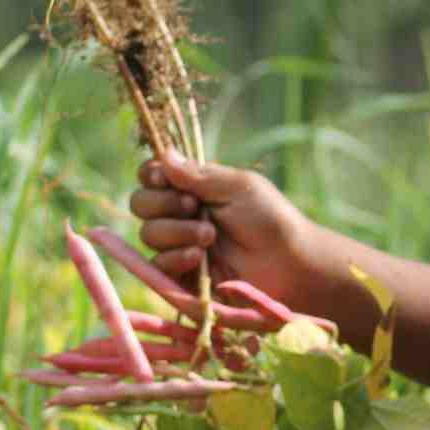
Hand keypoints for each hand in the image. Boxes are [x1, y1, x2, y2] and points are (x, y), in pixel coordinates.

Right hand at [129, 157, 312, 306]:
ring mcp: (180, 245)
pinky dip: (175, 258)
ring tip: (209, 235)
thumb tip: (164, 154)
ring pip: (149, 234)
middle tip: (194, 206)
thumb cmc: (270, 219)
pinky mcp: (182, 275)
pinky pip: (157, 266)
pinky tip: (198, 257)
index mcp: (193, 187)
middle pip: (141, 204)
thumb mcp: (238, 187)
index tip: (164, 179)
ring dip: (176, 231)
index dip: (151, 176)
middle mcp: (181, 214)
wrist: (288, 263)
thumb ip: (198, 174)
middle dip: (163, 203)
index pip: (152, 176)